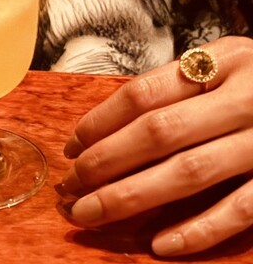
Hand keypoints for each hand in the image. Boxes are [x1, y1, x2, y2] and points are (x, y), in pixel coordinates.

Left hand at [57, 35, 252, 255]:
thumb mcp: (225, 65)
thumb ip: (177, 86)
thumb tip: (102, 127)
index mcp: (224, 59)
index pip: (144, 92)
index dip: (100, 121)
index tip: (70, 147)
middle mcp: (248, 96)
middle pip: (159, 131)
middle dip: (104, 162)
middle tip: (70, 186)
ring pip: (190, 171)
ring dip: (132, 196)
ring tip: (89, 213)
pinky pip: (242, 210)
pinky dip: (199, 229)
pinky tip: (159, 244)